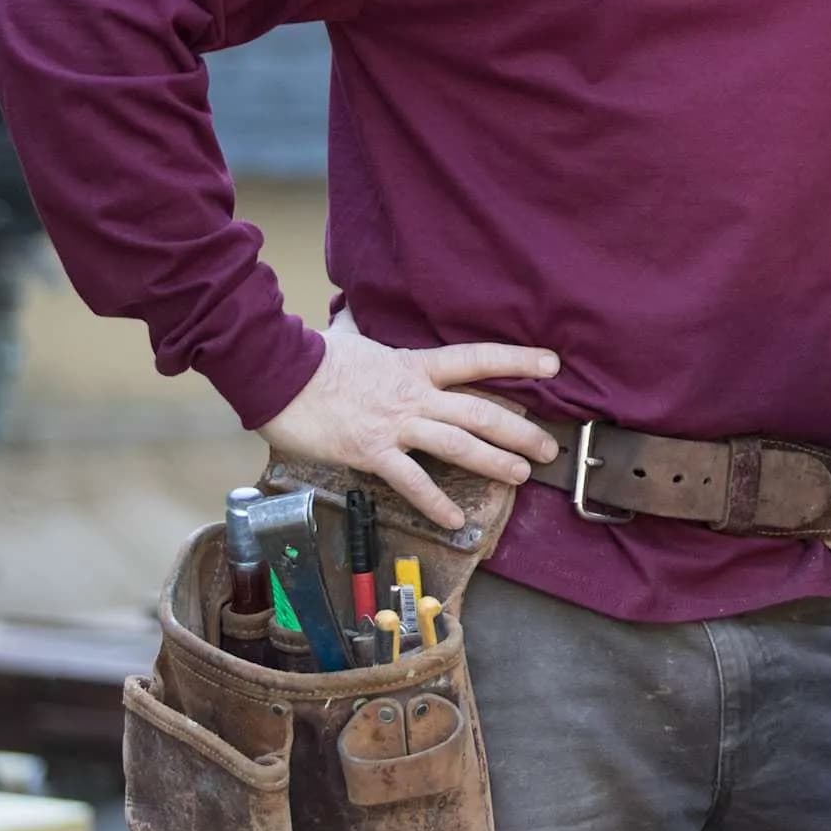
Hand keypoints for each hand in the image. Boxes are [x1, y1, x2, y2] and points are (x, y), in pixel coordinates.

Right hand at [258, 315, 563, 531]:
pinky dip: (435, 502)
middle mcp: (415, 395)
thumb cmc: (310, 356)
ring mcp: (396, 424)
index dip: (518, 360)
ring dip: (495, 462)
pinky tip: (456, 520)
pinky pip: (411, 481)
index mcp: (414, 365)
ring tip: (522, 475)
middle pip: (481, 411)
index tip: (552, 364)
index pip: (477, 359)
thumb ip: (357, 327)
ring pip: (458, 444)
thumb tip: (348, 310)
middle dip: (520, 430)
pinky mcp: (371, 451)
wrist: (277, 372)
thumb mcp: (345, 336)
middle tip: (550, 446)